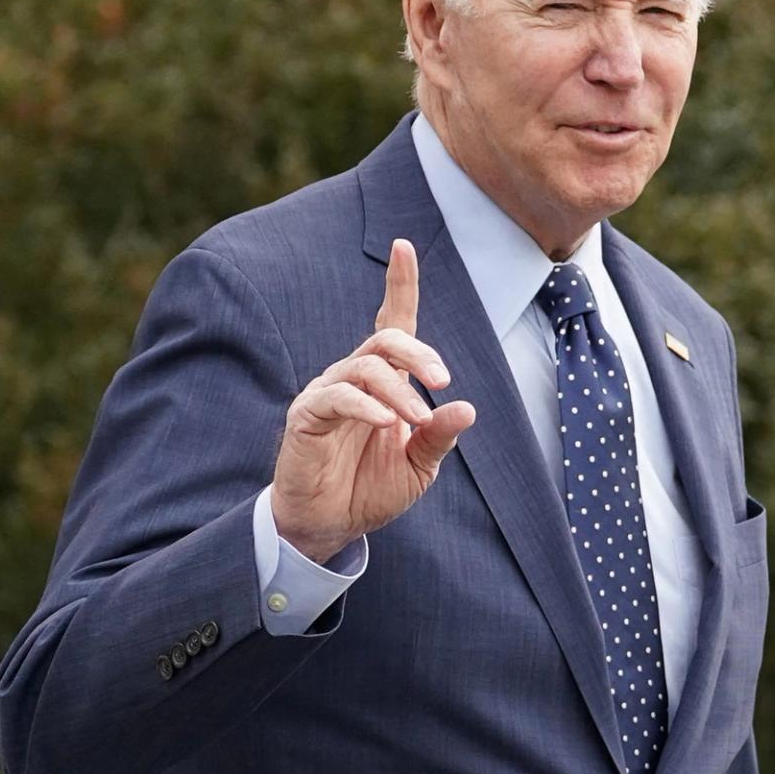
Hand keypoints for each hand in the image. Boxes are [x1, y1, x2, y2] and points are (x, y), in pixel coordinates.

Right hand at [270, 238, 476, 563]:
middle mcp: (354, 377)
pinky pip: (337, 397)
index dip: (399, 285)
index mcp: (384, 382)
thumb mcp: (418, 467)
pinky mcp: (307, 416)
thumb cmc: (370, 491)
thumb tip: (467, 407)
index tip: (404, 246)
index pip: (392, 323)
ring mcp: (327, 393)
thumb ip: (438, 436)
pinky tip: (385, 423)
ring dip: (399, 389)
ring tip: (415, 419)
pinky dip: (365, 405)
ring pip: (365, 366)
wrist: (330, 527)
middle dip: (418, 352)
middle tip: (443, 380)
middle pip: (385, 339)